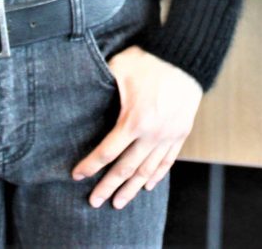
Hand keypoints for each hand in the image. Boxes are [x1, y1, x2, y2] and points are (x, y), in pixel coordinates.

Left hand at [71, 46, 202, 208]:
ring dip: (132, 189)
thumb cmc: (148, 60)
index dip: (90, 166)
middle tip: (94, 202)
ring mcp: (168, 136)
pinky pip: (167, 161)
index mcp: (134, 120)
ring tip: (119, 203)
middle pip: (126, 169)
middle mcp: (152, 134)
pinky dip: (156, 176)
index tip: (77, 175)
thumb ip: (103, 84)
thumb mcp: (119, 68)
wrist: (185, 57)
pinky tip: (147, 186)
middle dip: (108, 187)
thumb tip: (82, 89)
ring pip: (147, 171)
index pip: (107, 152)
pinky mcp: (180, 133)